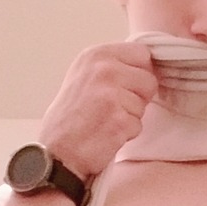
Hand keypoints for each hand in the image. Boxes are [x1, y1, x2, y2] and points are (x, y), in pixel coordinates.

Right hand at [37, 43, 158, 180]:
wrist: (56, 152)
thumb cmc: (70, 117)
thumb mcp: (84, 75)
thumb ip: (112, 65)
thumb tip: (145, 65)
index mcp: (96, 55)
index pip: (142, 54)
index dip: (141, 73)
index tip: (128, 86)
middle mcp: (104, 69)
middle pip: (149, 80)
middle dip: (139, 97)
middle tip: (114, 108)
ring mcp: (112, 94)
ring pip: (144, 105)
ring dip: (130, 117)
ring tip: (105, 121)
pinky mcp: (118, 120)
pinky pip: (138, 126)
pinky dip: (126, 134)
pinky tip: (106, 134)